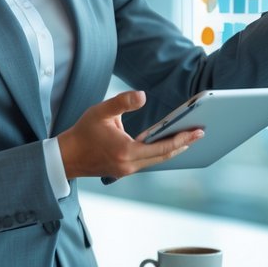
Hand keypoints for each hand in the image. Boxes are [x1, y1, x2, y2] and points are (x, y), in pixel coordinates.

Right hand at [59, 90, 204, 180]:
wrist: (67, 157)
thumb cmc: (83, 132)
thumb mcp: (101, 111)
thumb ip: (123, 102)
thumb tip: (143, 96)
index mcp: (125, 151)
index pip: (161, 147)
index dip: (181, 139)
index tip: (197, 131)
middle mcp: (129, 165)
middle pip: (164, 156)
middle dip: (183, 144)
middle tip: (201, 132)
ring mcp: (127, 171)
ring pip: (157, 161)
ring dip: (173, 149)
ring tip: (189, 137)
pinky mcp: (124, 170)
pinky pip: (148, 162)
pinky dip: (160, 153)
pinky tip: (168, 144)